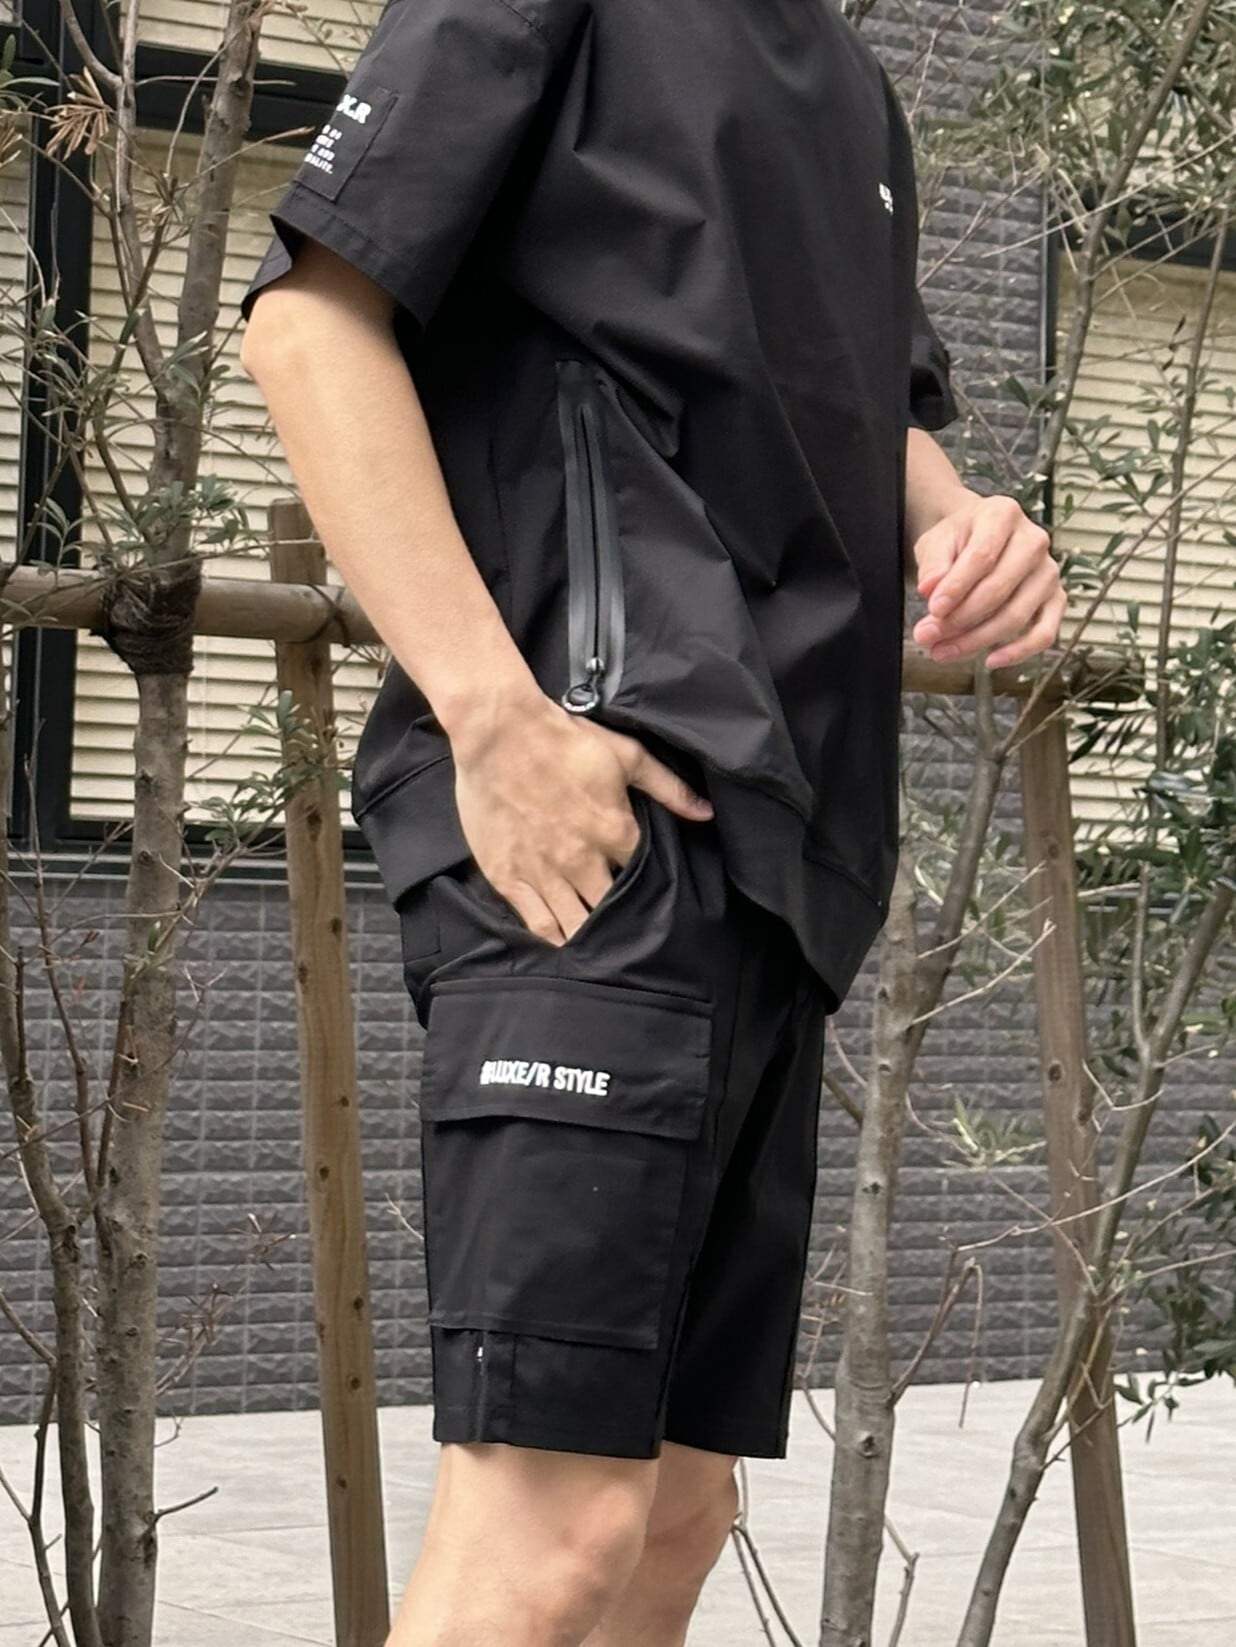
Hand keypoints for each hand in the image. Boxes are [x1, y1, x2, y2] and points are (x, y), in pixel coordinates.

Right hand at [448, 693, 713, 944]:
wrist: (496, 731)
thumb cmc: (562, 739)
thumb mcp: (626, 755)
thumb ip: (668, 787)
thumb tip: (705, 813)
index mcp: (615, 830)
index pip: (646, 875)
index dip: (652, 885)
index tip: (654, 892)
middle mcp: (581, 860)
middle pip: (613, 908)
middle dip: (624, 918)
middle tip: (630, 926)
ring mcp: (543, 872)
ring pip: (577, 925)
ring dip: (593, 937)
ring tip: (603, 945)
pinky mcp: (508, 877)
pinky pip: (538, 923)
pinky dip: (555, 938)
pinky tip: (566, 947)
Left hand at [910, 493, 1066, 670]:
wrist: (979, 537)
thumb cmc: (959, 539)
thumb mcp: (937, 541)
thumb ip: (933, 564)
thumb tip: (930, 589)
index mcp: (1003, 516)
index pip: (982, 556)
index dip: (957, 587)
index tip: (933, 610)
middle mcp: (1034, 541)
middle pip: (999, 589)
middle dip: (960, 619)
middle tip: (928, 636)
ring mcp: (1048, 571)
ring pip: (1017, 615)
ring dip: (977, 640)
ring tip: (942, 651)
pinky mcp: (1056, 598)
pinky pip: (1045, 632)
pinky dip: (1019, 651)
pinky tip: (990, 661)